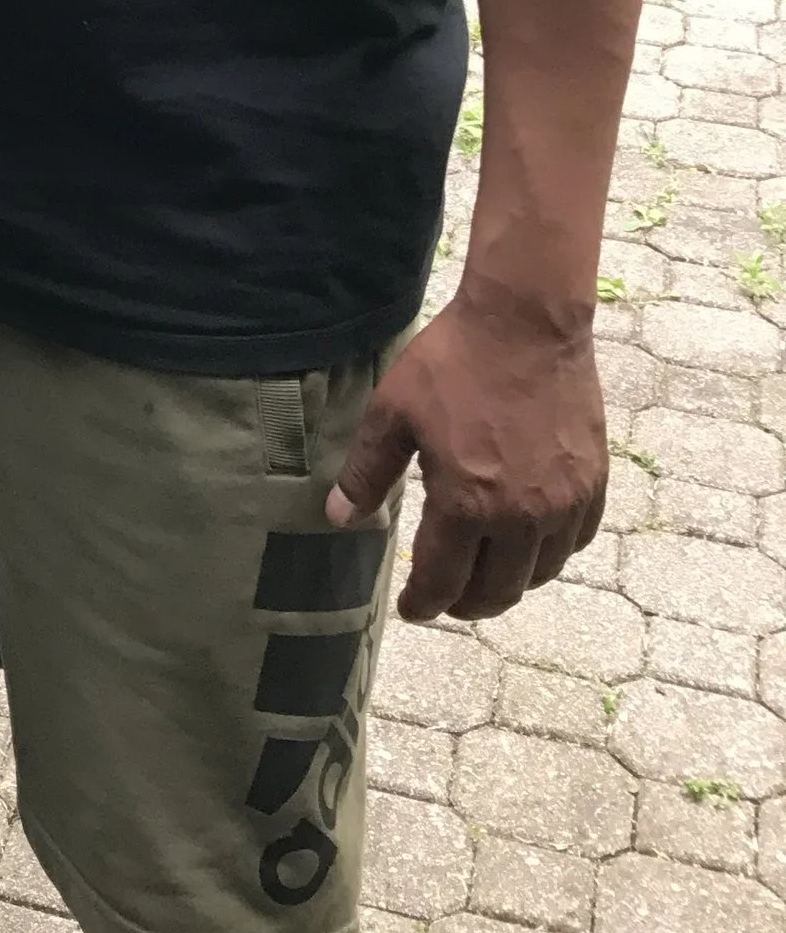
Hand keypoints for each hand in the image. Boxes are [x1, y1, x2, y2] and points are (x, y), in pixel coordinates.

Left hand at [325, 283, 607, 621]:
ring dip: (510, 584)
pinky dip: (550, 554)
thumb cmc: (453, 363)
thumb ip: (367, 472)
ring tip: (487, 574)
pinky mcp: (593, 484)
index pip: (444, 580)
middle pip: (497, 592)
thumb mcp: (393, 412)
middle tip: (448, 599)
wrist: (526, 322)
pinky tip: (531, 543)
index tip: (413, 610)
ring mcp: (564, 503)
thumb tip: (339, 517)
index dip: (425, 603)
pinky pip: (575, 542)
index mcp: (466, 503)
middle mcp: (521, 517)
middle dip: (467, 605)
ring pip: (540, 574)